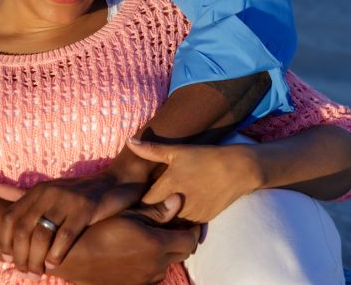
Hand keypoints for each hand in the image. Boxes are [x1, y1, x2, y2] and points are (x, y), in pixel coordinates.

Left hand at [0, 171, 148, 276]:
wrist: (112, 184)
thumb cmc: (76, 194)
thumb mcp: (49, 192)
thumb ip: (23, 195)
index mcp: (38, 190)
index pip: (10, 216)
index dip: (4, 240)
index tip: (7, 258)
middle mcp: (49, 192)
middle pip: (22, 229)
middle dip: (20, 255)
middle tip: (25, 271)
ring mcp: (66, 200)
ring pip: (41, 235)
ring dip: (36, 259)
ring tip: (38, 271)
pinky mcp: (85, 208)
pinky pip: (65, 236)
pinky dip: (56, 254)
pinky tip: (54, 264)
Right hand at [50, 210, 199, 283]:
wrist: (74, 256)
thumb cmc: (99, 228)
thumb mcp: (127, 213)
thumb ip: (155, 210)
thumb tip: (179, 199)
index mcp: (157, 245)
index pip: (190, 240)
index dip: (193, 229)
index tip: (190, 220)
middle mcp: (156, 266)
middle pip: (182, 253)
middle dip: (182, 239)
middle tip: (176, 226)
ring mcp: (145, 279)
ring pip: (167, 265)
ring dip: (167, 252)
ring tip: (156, 237)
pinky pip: (153, 275)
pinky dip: (154, 263)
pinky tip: (140, 252)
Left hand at [127, 139, 261, 221]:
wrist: (238, 169)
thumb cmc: (205, 157)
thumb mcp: (177, 151)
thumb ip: (150, 150)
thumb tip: (129, 141)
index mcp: (167, 187)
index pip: (143, 204)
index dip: (136, 204)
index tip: (131, 201)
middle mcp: (178, 205)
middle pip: (155, 217)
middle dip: (148, 215)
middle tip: (140, 211)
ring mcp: (191, 215)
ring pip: (169, 224)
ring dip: (163, 221)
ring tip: (154, 216)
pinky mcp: (203, 221)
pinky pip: (184, 227)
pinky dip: (178, 223)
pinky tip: (173, 217)